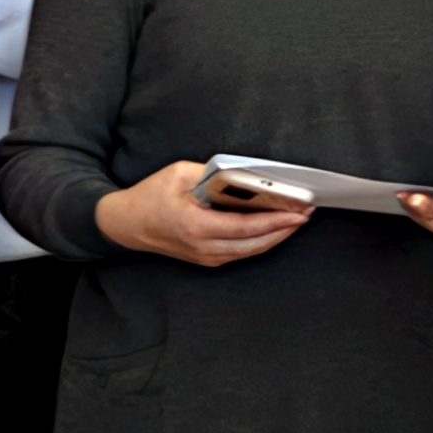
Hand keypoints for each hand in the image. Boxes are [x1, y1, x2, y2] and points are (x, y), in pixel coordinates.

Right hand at [95, 158, 314, 267]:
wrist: (125, 224)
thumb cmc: (149, 197)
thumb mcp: (179, 173)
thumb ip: (212, 174)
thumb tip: (243, 176)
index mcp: (197, 226)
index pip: (247, 226)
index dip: (277, 220)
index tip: (299, 211)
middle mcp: (204, 247)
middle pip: (256, 243)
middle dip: (285, 228)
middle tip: (307, 213)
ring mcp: (206, 257)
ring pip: (252, 250)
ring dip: (277, 236)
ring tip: (296, 219)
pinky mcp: (207, 259)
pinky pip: (242, 252)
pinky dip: (261, 241)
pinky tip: (274, 228)